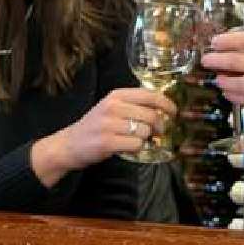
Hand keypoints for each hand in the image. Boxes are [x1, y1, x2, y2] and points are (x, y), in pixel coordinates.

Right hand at [31, 88, 176, 185]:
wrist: (69, 144)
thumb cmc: (96, 126)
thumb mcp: (112, 107)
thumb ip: (134, 105)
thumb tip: (163, 109)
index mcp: (116, 95)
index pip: (150, 95)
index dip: (166, 103)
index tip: (173, 112)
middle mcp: (113, 107)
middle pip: (151, 115)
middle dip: (159, 126)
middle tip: (157, 133)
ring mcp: (109, 125)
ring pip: (145, 131)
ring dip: (145, 139)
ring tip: (135, 140)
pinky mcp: (107, 142)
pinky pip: (136, 145)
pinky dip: (137, 149)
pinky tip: (128, 148)